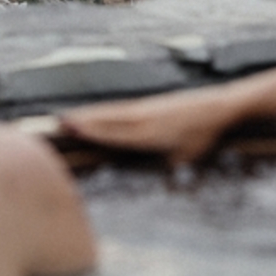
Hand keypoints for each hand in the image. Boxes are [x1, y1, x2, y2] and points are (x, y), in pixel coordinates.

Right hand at [60, 87, 234, 165]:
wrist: (218, 107)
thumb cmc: (202, 137)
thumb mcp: (182, 159)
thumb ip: (158, 165)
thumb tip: (138, 171)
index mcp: (150, 134)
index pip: (115, 133)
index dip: (92, 132)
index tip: (71, 129)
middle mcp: (144, 118)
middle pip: (107, 119)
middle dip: (83, 121)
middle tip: (57, 122)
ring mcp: (145, 108)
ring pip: (112, 111)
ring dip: (90, 113)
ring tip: (69, 116)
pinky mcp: (149, 104)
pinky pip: (121, 108)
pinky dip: (105, 111)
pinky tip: (97, 112)